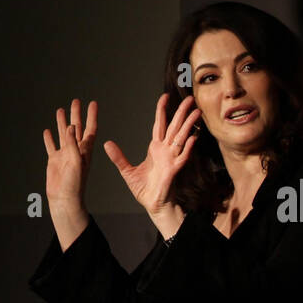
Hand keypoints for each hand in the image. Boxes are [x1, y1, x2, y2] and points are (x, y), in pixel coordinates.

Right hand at [43, 99, 96, 215]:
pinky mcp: (54, 161)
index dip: (92, 115)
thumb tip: (70, 127)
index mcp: (85, 150)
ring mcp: (64, 155)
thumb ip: (73, 145)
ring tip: (60, 110)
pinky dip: (49, 138)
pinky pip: (51, 146)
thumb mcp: (76, 163)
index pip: (90, 128)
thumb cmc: (74, 185)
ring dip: (61, 122)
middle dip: (76, 114)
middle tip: (75, 101)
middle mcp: (75, 150)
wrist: (64, 199)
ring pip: (63, 134)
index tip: (92, 103)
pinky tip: (47, 131)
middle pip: (76, 128)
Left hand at [104, 94, 200, 218]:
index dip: (162, 110)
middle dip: (181, 112)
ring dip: (188, 125)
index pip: (160, 124)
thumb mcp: (127, 171)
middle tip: (189, 98)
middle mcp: (166, 151)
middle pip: (174, 126)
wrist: (153, 205)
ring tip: (196, 112)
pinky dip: (187, 147)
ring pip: (181, 137)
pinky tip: (192, 137)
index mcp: (155, 148)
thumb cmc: (144, 189)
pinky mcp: (174, 170)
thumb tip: (107, 143)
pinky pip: (183, 156)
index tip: (164, 97)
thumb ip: (118, 157)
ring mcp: (172, 159)